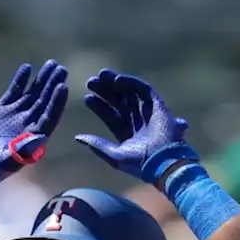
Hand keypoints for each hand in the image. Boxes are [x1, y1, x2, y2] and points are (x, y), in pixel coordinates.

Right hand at [0, 60, 68, 193]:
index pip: (50, 116)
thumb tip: (41, 138)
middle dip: (53, 85)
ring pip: (33, 94)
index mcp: (35, 137)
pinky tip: (27, 68)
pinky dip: (20, 81)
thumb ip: (23, 150)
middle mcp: (29, 124)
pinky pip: (14, 92)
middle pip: (45, 101)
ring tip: (52, 64)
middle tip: (61, 69)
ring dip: (42, 80)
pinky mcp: (2, 109)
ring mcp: (16, 115)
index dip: (57, 102)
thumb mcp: (7, 161)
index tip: (63, 87)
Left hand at [74, 69, 198, 185]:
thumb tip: (77, 137)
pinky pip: (143, 90)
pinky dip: (131, 82)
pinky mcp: (158, 105)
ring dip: (115, 83)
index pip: (110, 116)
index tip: (87, 97)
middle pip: (118, 102)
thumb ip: (97, 144)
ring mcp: (147, 112)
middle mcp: (137, 121)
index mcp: (126, 133)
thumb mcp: (113, 155)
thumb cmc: (138, 163)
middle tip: (90, 81)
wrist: (162, 162)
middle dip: (105, 91)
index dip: (98, 107)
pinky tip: (117, 79)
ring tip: (101, 75)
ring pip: (129, 93)